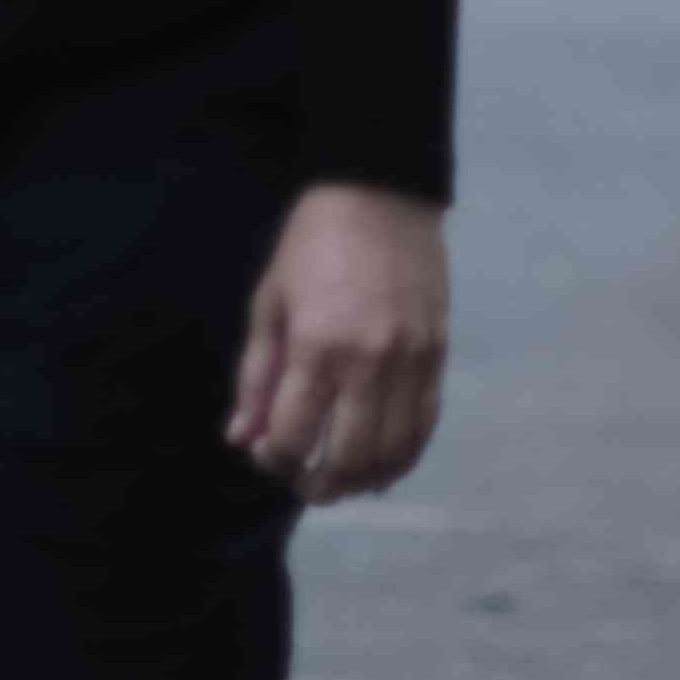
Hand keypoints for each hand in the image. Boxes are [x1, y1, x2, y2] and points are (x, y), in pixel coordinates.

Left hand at [227, 184, 448, 504]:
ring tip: (341, 480)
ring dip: (363, 479)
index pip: (294, 437)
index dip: (274, 460)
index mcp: (317, 348)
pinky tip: (382, 465)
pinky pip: (425, 426)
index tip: (265, 451)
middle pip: (347, 458)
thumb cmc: (312, 245)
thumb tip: (242, 438)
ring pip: (392, 452)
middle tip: (304, 483)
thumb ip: (256, 376)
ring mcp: (411, 362)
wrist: (381, 194)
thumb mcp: (269, 303)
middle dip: (319, 485)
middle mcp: (369, 363)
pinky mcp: (438, 357)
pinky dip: (403, 456)